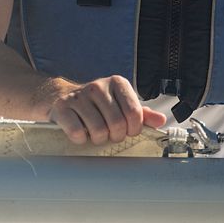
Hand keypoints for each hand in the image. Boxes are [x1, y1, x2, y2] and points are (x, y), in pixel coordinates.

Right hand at [47, 75, 166, 144]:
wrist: (63, 98)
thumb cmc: (98, 105)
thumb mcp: (121, 105)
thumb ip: (141, 113)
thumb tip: (161, 120)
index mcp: (118, 83)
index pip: (134, 113)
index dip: (133, 129)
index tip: (126, 130)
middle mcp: (98, 86)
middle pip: (117, 124)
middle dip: (115, 136)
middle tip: (109, 133)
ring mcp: (79, 96)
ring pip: (98, 131)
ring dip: (98, 139)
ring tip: (94, 132)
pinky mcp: (62, 107)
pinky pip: (78, 133)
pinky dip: (81, 139)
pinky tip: (80, 131)